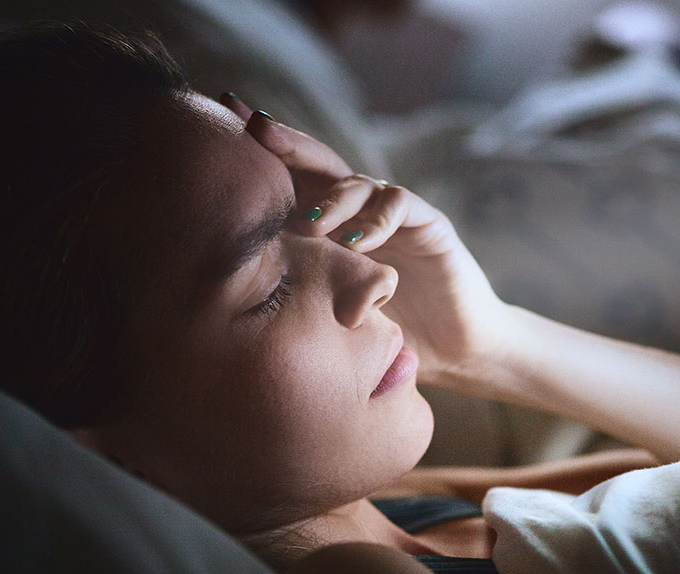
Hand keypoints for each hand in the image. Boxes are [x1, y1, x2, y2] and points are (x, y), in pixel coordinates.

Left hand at [219, 94, 512, 384]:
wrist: (456, 350)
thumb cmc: (387, 333)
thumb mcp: (328, 309)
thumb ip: (293, 290)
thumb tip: (222, 289)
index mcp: (332, 224)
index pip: (292, 178)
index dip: (261, 151)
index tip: (222, 118)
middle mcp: (360, 210)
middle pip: (320, 163)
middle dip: (287, 143)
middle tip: (255, 128)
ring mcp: (396, 214)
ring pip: (358, 182)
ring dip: (332, 199)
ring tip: (311, 224)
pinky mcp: (430, 225)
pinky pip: (400, 206)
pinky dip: (376, 220)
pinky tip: (356, 242)